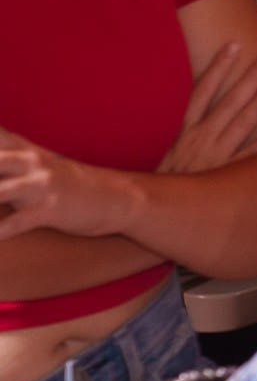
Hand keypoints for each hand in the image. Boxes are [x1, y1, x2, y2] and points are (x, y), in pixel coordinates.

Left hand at [0, 129, 143, 240]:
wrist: (120, 198)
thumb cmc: (72, 183)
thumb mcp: (42, 159)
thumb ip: (12, 152)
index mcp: (25, 150)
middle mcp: (31, 162)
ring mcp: (42, 185)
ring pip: (0, 191)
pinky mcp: (52, 209)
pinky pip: (19, 222)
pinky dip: (2, 230)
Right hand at [156, 44, 256, 175]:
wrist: (156, 215)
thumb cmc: (165, 184)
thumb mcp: (167, 153)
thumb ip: (184, 133)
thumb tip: (199, 109)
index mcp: (185, 132)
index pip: (202, 92)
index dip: (217, 68)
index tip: (232, 47)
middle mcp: (202, 139)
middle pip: (230, 102)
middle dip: (250, 78)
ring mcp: (217, 156)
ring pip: (244, 122)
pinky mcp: (229, 175)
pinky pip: (254, 154)